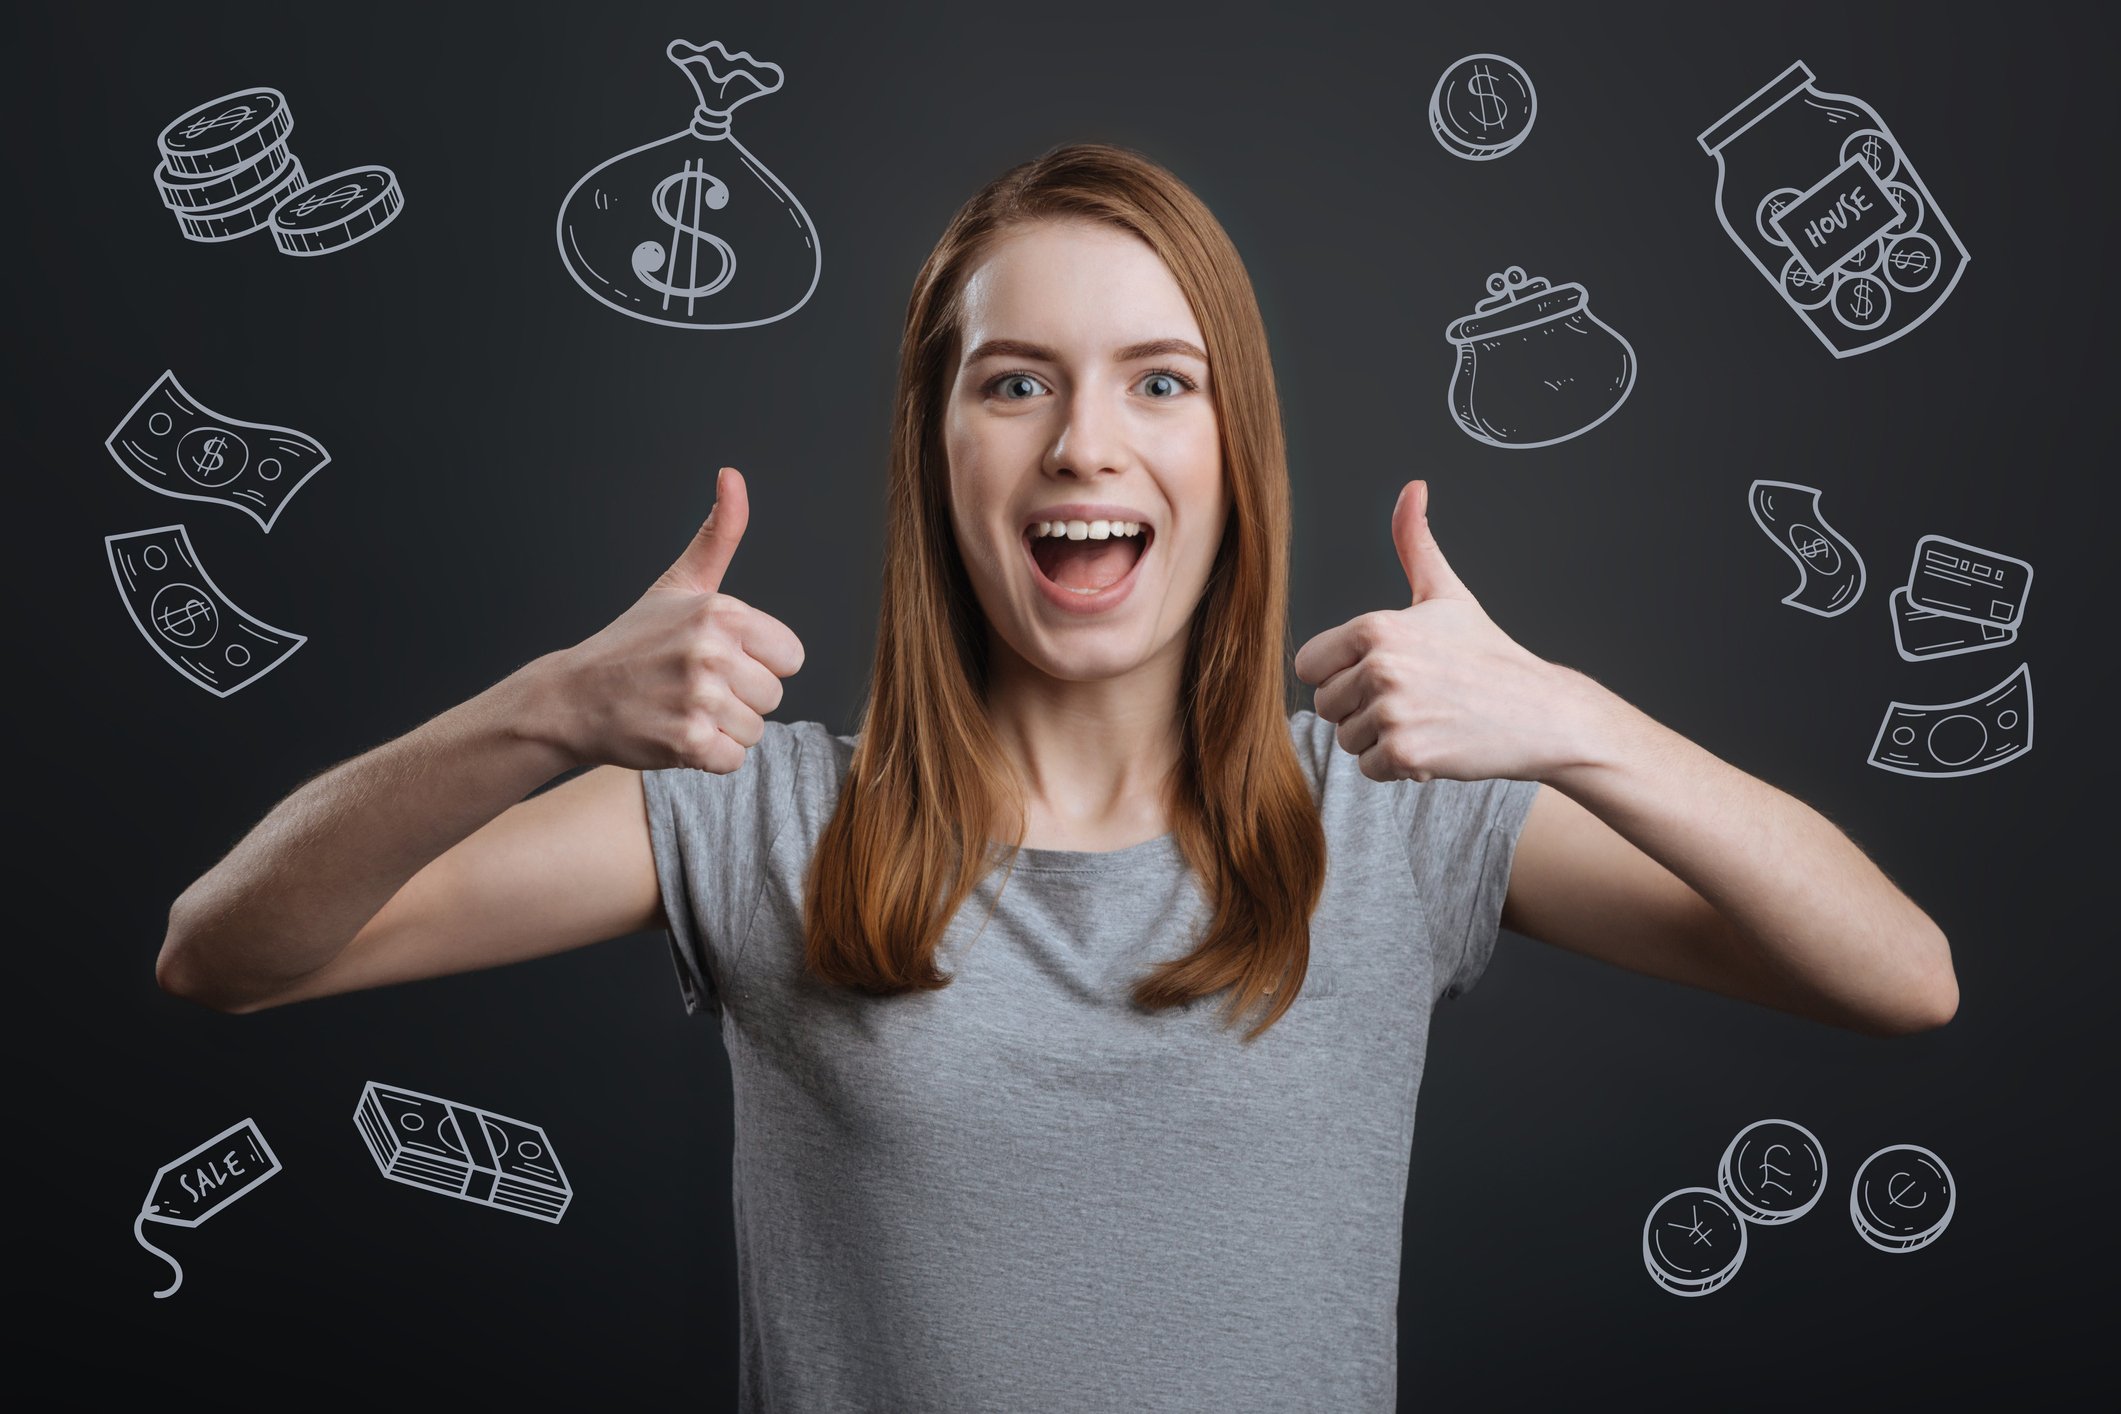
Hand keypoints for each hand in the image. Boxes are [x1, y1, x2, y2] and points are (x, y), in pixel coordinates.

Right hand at [535, 466, 806, 772]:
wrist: (572, 697)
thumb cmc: (632, 642)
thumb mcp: (678, 583)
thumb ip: (719, 534)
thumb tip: (733, 475)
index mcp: (721, 612)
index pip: (791, 656)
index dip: (758, 662)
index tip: (718, 659)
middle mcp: (711, 651)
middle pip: (774, 696)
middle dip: (739, 699)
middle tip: (691, 687)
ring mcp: (698, 697)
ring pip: (755, 730)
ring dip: (723, 729)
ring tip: (681, 709)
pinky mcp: (686, 741)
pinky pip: (732, 760)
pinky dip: (707, 757)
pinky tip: (675, 735)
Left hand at [1293, 480, 1600, 783]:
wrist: (1540, 712)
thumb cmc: (1488, 656)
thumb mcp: (1446, 594)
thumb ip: (1415, 543)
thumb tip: (1412, 488)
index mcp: (1375, 627)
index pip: (1309, 666)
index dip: (1342, 673)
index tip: (1385, 672)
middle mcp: (1378, 666)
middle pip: (1326, 706)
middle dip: (1362, 710)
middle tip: (1415, 699)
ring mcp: (1391, 711)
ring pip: (1347, 740)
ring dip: (1381, 740)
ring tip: (1428, 719)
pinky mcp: (1406, 752)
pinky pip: (1369, 768)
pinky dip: (1398, 766)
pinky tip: (1436, 744)